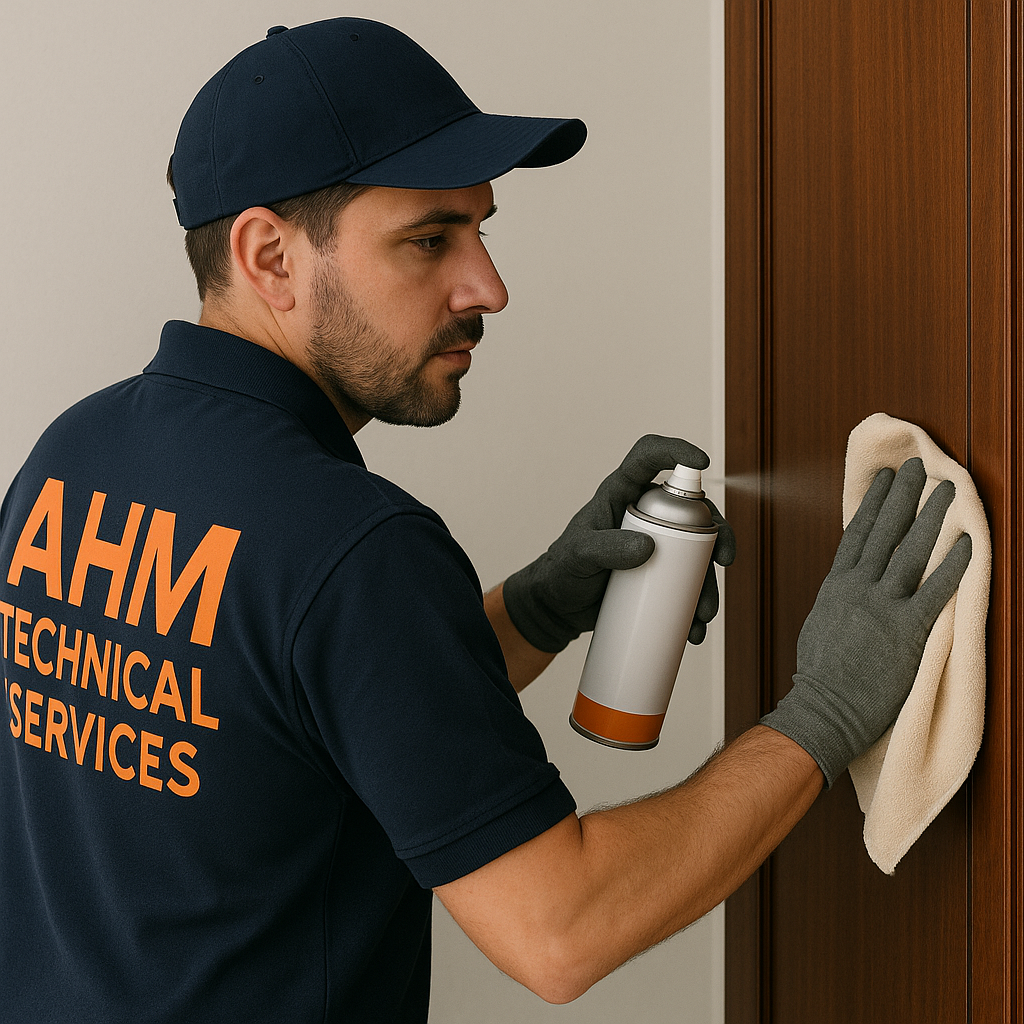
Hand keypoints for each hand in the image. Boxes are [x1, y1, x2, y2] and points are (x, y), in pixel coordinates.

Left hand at [502, 434, 736, 652]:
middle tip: (724, 560)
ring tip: (703, 613)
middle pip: (694, 510)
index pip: (648, 456)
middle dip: (718, 534)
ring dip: (711, 580)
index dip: (675, 450)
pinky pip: (689, 582)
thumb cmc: (562, 570)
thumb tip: (648, 547)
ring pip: (699, 552)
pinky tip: (696, 627)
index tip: (702, 462)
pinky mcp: (661, 574)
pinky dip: (699, 603)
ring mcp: (657, 544)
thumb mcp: (578, 556)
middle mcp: (646, 513)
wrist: (559, 608)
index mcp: (622, 493)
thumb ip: (605, 548)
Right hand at [761, 457, 972, 786]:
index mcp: (836, 586)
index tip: (887, 480)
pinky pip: (937, 589)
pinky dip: (954, 564)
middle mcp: (858, 588)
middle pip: (884, 531)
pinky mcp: (908, 629)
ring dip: (931, 516)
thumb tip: (854, 582)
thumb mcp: (821, 624)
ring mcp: (882, 606)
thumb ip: (840, 597)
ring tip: (947, 489)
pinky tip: (970, 542)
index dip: (874, 503)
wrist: (825, 709)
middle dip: (904, 496)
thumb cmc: (821, 675)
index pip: (857, 533)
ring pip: (910, 550)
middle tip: (919, 467)